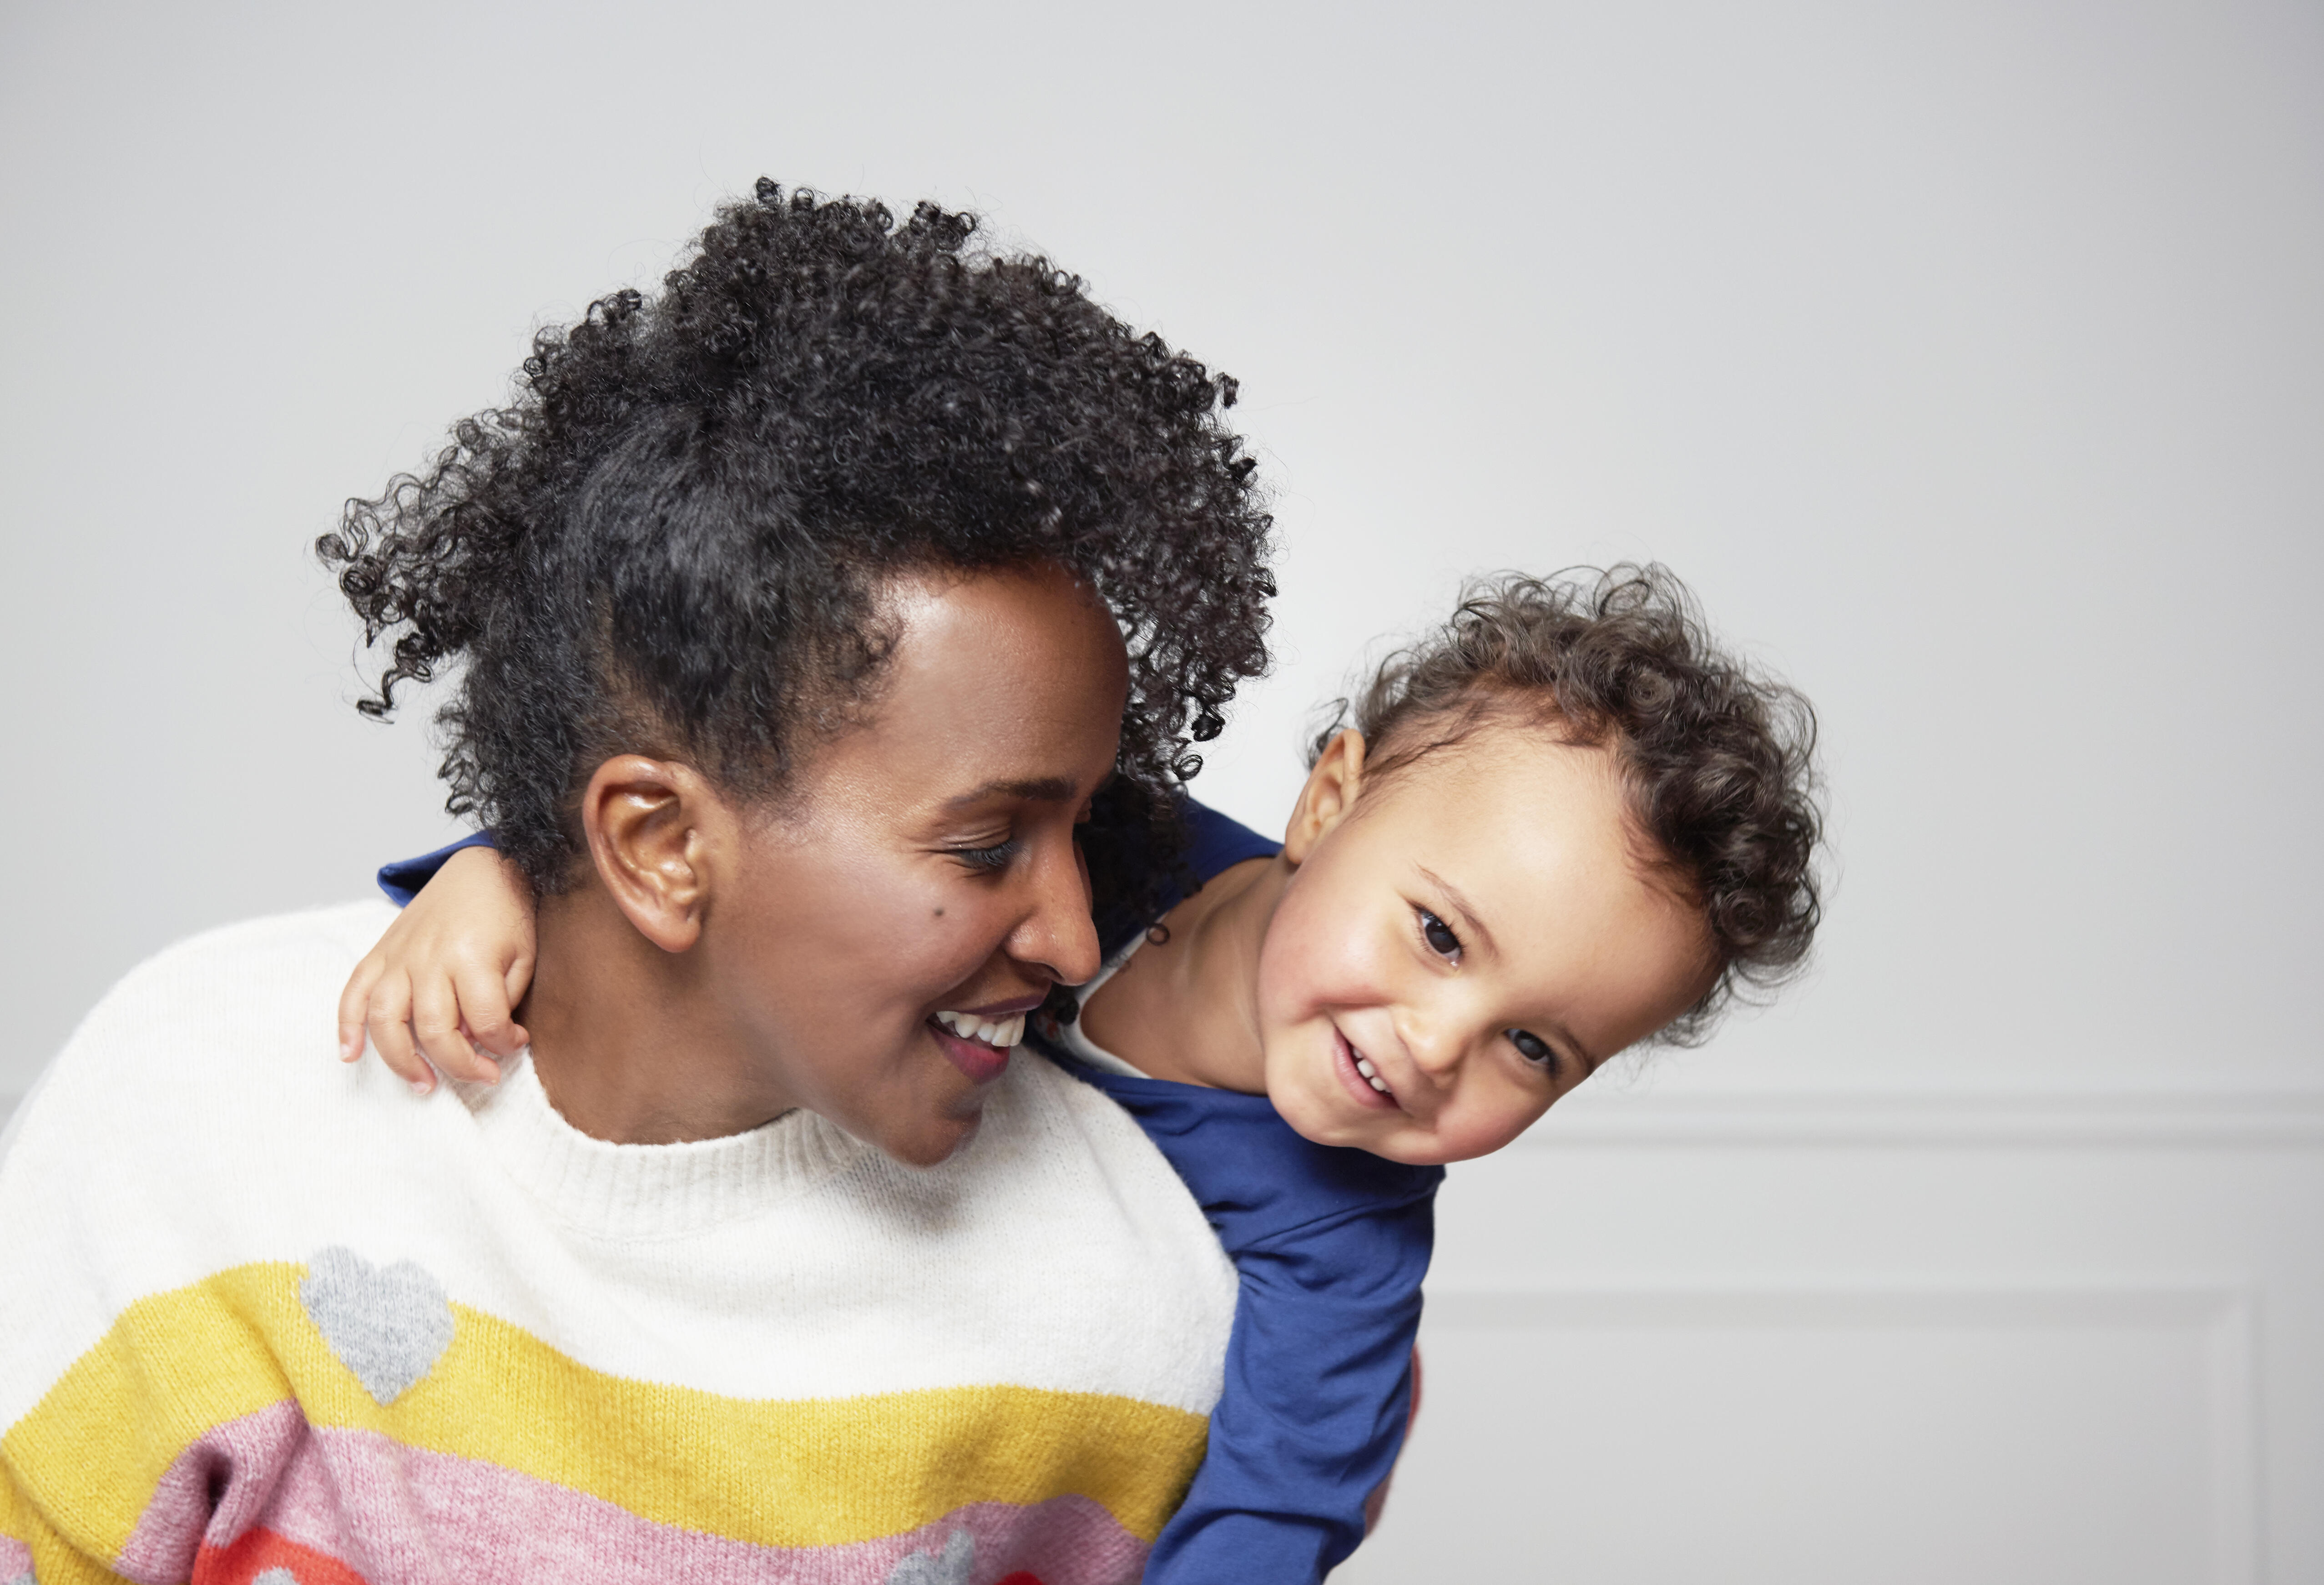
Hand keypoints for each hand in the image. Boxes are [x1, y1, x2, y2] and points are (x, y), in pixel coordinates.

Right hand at [338, 845, 537, 1093]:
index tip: (515, 1044)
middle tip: (483, 1078)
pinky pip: (353, 993)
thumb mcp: (523, 955)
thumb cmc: (507, 913)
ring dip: (400, 1060)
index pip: (485, 1021)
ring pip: (385, 1020)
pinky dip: (346, 1026)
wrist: (482, 867)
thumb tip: (482, 1042)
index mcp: (472, 957)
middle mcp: (429, 959)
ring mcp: (399, 956)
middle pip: (433, 1030)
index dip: (503, 1043)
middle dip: (460, 1065)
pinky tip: (350, 1054)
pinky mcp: (380, 952)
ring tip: (424, 1084)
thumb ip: (503, 1000)